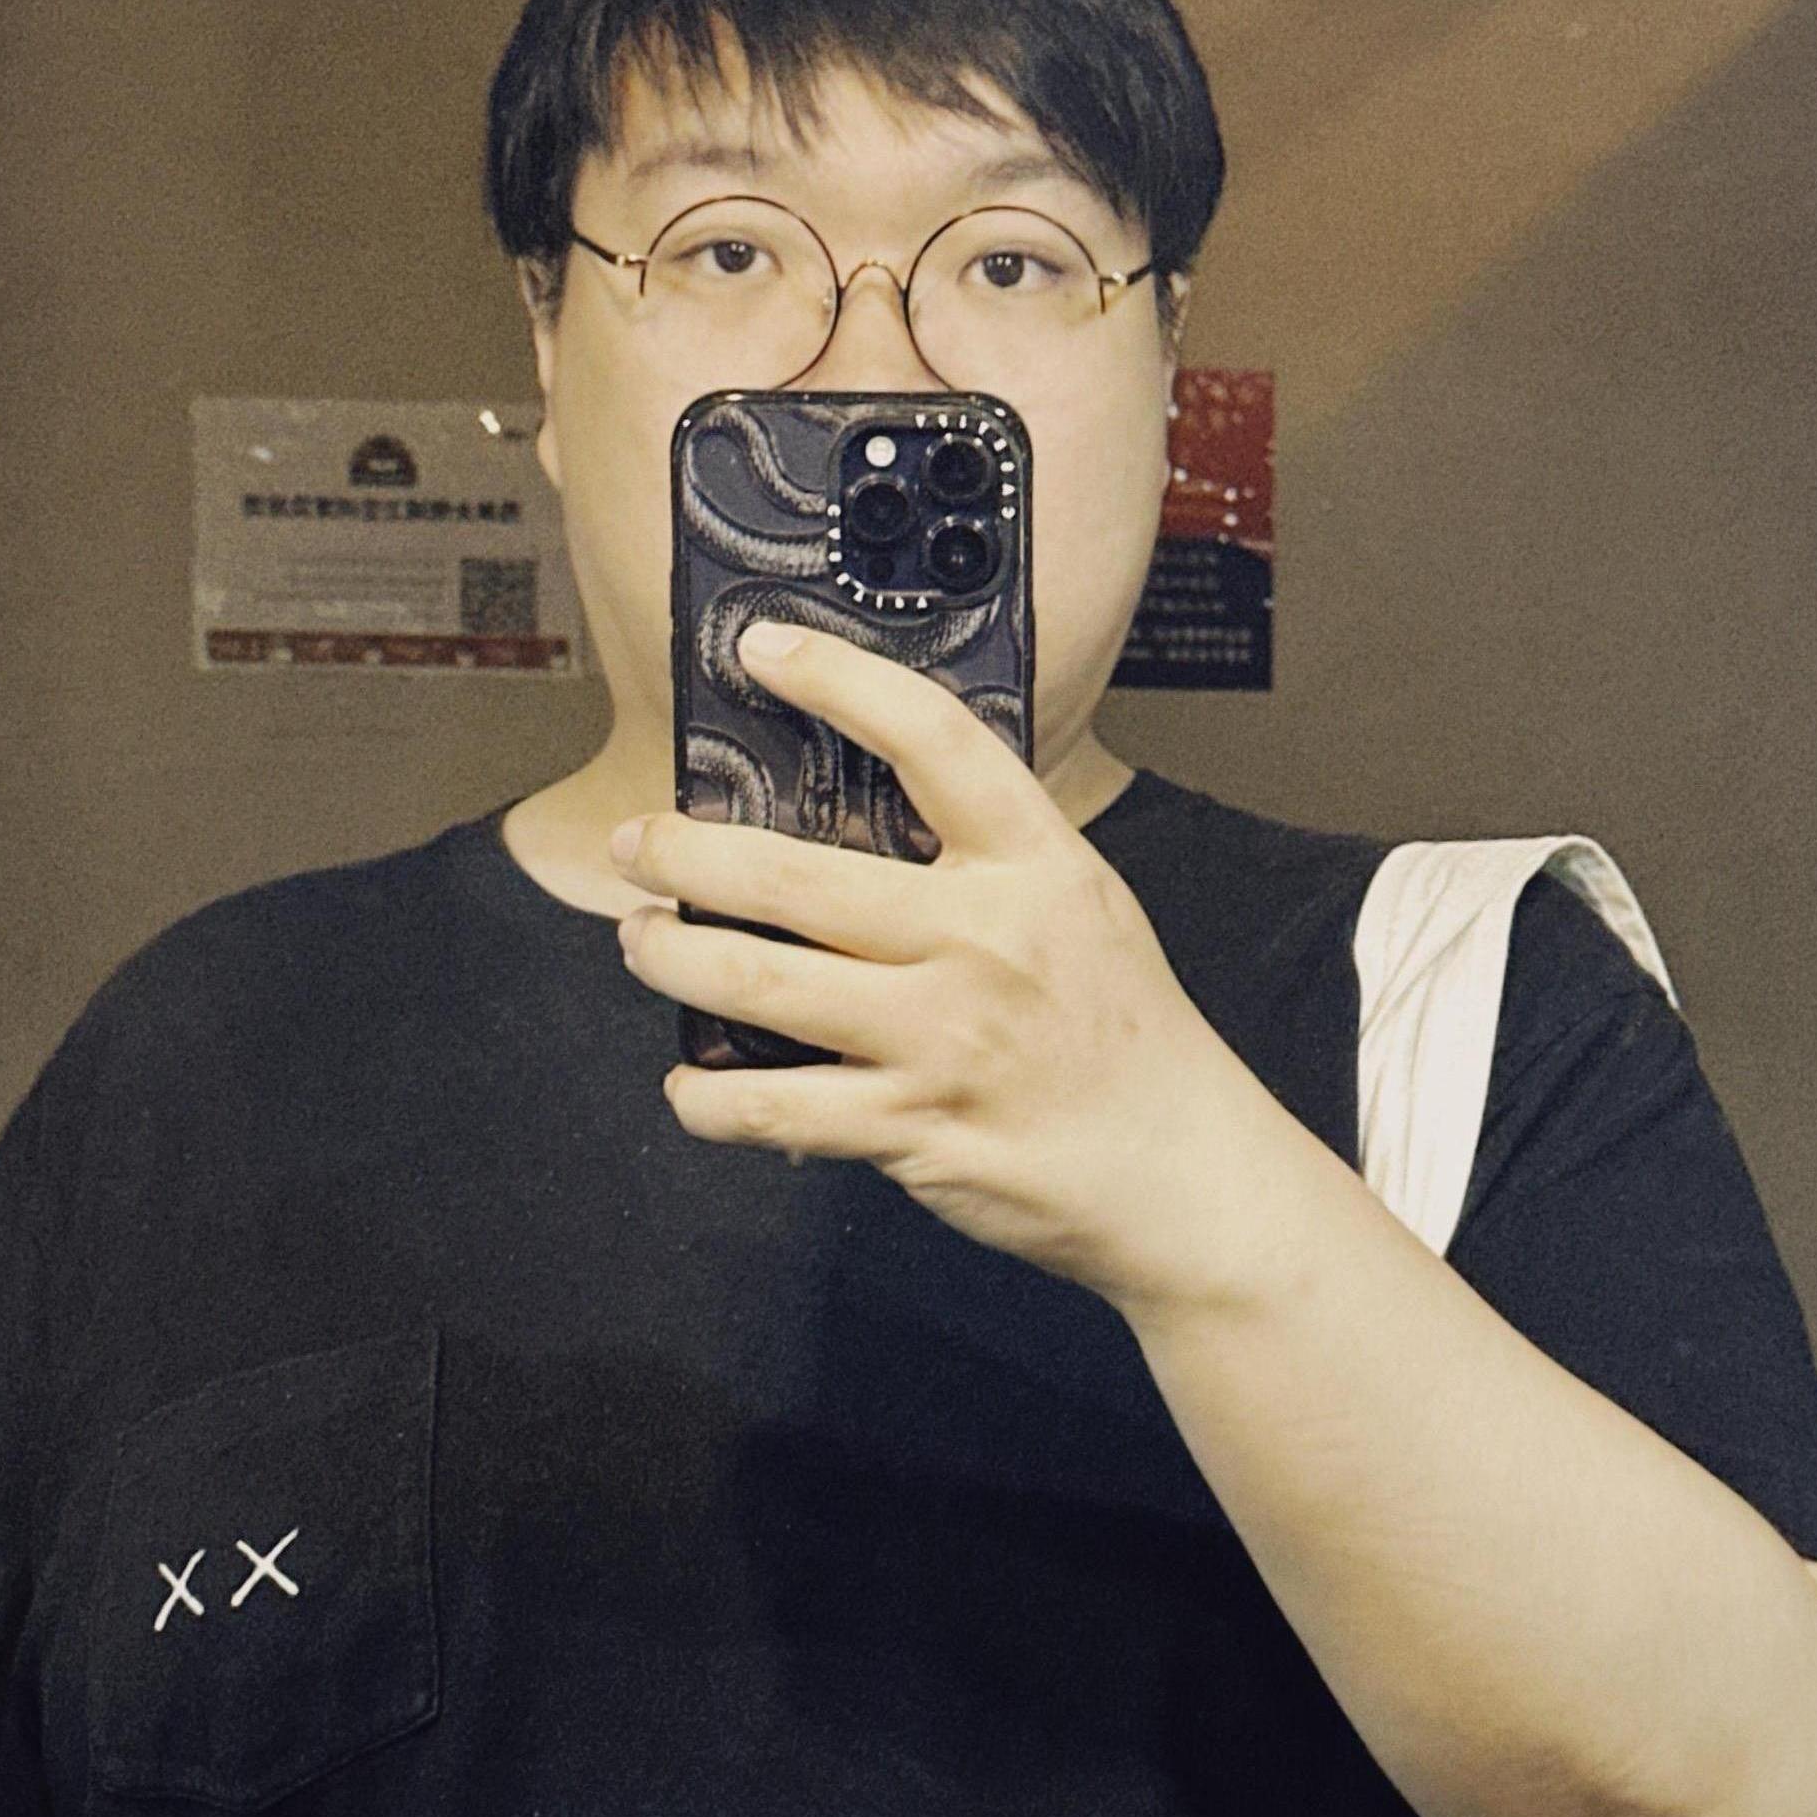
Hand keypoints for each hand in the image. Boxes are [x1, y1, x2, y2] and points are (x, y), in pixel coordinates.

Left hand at [608, 620, 1297, 1320]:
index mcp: (1034, 865)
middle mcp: (984, 940)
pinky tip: (690, 1085)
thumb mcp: (1079, 903)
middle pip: (795, 878)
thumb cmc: (1120, 1031)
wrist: (1177, 1167)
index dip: (840, 680)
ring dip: (674, 961)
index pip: (933, 740)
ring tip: (641, 943)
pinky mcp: (913, 1125)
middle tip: (639, 845)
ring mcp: (944, 1037)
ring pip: (762, 986)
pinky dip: (710, 1099)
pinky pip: (776, 1108)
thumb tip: (862, 809)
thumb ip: (987, 855)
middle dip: (685, 857)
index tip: (764, 649)